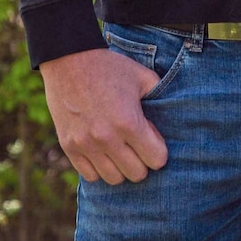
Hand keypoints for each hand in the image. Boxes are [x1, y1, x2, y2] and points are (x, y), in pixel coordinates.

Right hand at [41, 48, 167, 183]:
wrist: (71, 62)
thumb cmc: (111, 68)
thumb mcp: (143, 77)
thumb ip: (159, 97)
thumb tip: (171, 117)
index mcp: (129, 122)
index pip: (156, 159)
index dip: (159, 151)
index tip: (154, 141)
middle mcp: (107, 139)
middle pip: (136, 174)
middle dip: (143, 162)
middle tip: (139, 147)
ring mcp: (86, 146)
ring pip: (113, 179)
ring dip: (122, 167)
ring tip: (122, 150)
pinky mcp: (69, 148)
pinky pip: (90, 176)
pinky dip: (100, 168)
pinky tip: (104, 152)